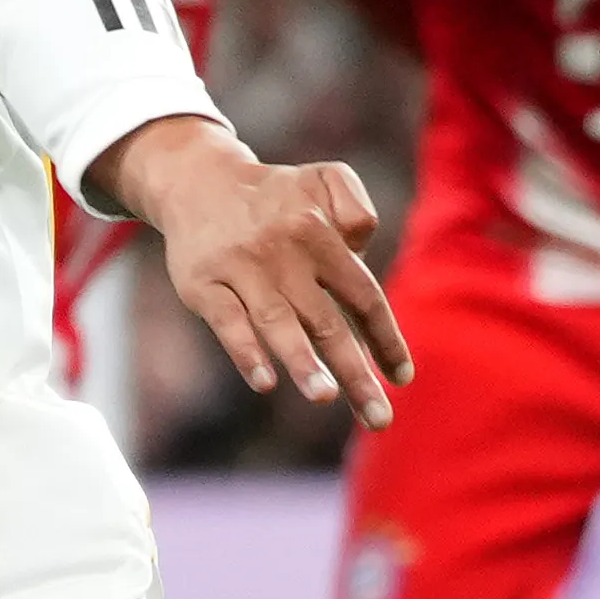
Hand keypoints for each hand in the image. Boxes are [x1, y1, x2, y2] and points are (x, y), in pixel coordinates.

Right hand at [105, 117, 410, 427]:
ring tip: (326, 397)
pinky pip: (227, 321)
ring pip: (278, 322)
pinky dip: (246, 352)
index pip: (363, 295)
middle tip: (379, 418)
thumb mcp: (325, 179)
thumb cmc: (276, 195)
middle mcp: (285, 254)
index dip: (385, 339)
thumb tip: (364, 251)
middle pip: (328, 321)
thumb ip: (357, 209)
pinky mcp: (203, 284)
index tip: (401, 379)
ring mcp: (243, 270)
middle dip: (356, 373)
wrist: (198, 180)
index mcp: (320, 234)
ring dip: (302, 362)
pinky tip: (265, 382)